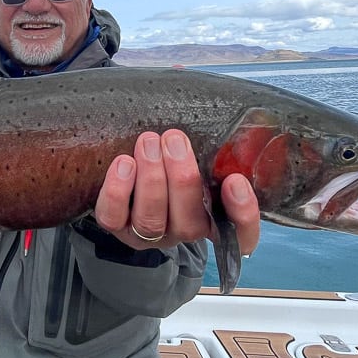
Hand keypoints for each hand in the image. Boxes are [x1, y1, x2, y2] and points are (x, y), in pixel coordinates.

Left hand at [93, 130, 259, 255]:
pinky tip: (123, 163)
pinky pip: (114, 218)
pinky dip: (118, 190)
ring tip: (148, 142)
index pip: (241, 235)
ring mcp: (149, 235)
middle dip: (182, 178)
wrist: (131, 184)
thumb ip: (211, 153)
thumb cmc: (173, 165)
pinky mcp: (117, 228)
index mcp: (213, 218)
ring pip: (151, 220)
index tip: (236, 181)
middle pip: (189, 223)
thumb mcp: (198, 159)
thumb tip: (223, 122)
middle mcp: (183, 231)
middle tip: (174, 139)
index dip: (243, 216)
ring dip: (151, 178)